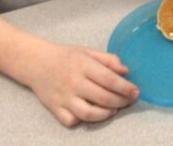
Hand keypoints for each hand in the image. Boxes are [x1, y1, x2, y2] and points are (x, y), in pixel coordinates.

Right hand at [22, 40, 138, 126]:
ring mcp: (63, 97)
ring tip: (113, 110)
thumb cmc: (66, 56)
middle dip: (121, 102)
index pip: (109, 79)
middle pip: (102, 98)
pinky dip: (82, 120)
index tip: (136, 92)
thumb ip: (108, 60)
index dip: (125, 88)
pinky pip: (71, 121)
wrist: (35, 62)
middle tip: (129, 101)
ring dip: (105, 114)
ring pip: (88, 113)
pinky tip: (91, 113)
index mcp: (83, 65)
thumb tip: (126, 71)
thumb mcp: (88, 51)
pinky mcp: (54, 108)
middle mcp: (74, 82)